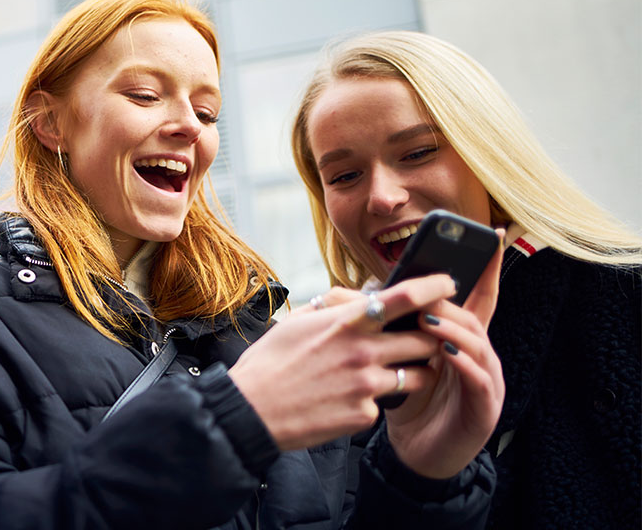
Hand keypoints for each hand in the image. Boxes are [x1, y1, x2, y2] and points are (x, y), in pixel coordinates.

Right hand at [228, 277, 453, 451]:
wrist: (251, 411)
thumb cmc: (268, 363)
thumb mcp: (296, 322)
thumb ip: (333, 308)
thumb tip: (356, 297)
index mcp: (345, 323)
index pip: (404, 297)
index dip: (434, 287)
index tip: (449, 283)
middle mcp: (362, 351)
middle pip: (424, 339)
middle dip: (431, 338)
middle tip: (426, 339)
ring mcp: (367, 385)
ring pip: (418, 376)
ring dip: (415, 372)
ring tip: (397, 372)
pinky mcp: (365, 415)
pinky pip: (386, 404)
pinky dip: (376, 401)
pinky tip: (350, 400)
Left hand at [384, 230, 505, 478]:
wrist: (414, 453)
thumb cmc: (407, 400)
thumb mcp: (396, 357)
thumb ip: (385, 326)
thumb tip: (353, 293)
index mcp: (460, 339)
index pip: (477, 297)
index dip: (487, 267)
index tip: (494, 235)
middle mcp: (479, 356)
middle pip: (476, 316)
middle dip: (456, 298)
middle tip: (430, 286)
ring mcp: (486, 382)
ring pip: (478, 345)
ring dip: (456, 328)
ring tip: (430, 318)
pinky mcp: (483, 410)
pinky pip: (479, 381)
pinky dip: (465, 364)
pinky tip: (447, 354)